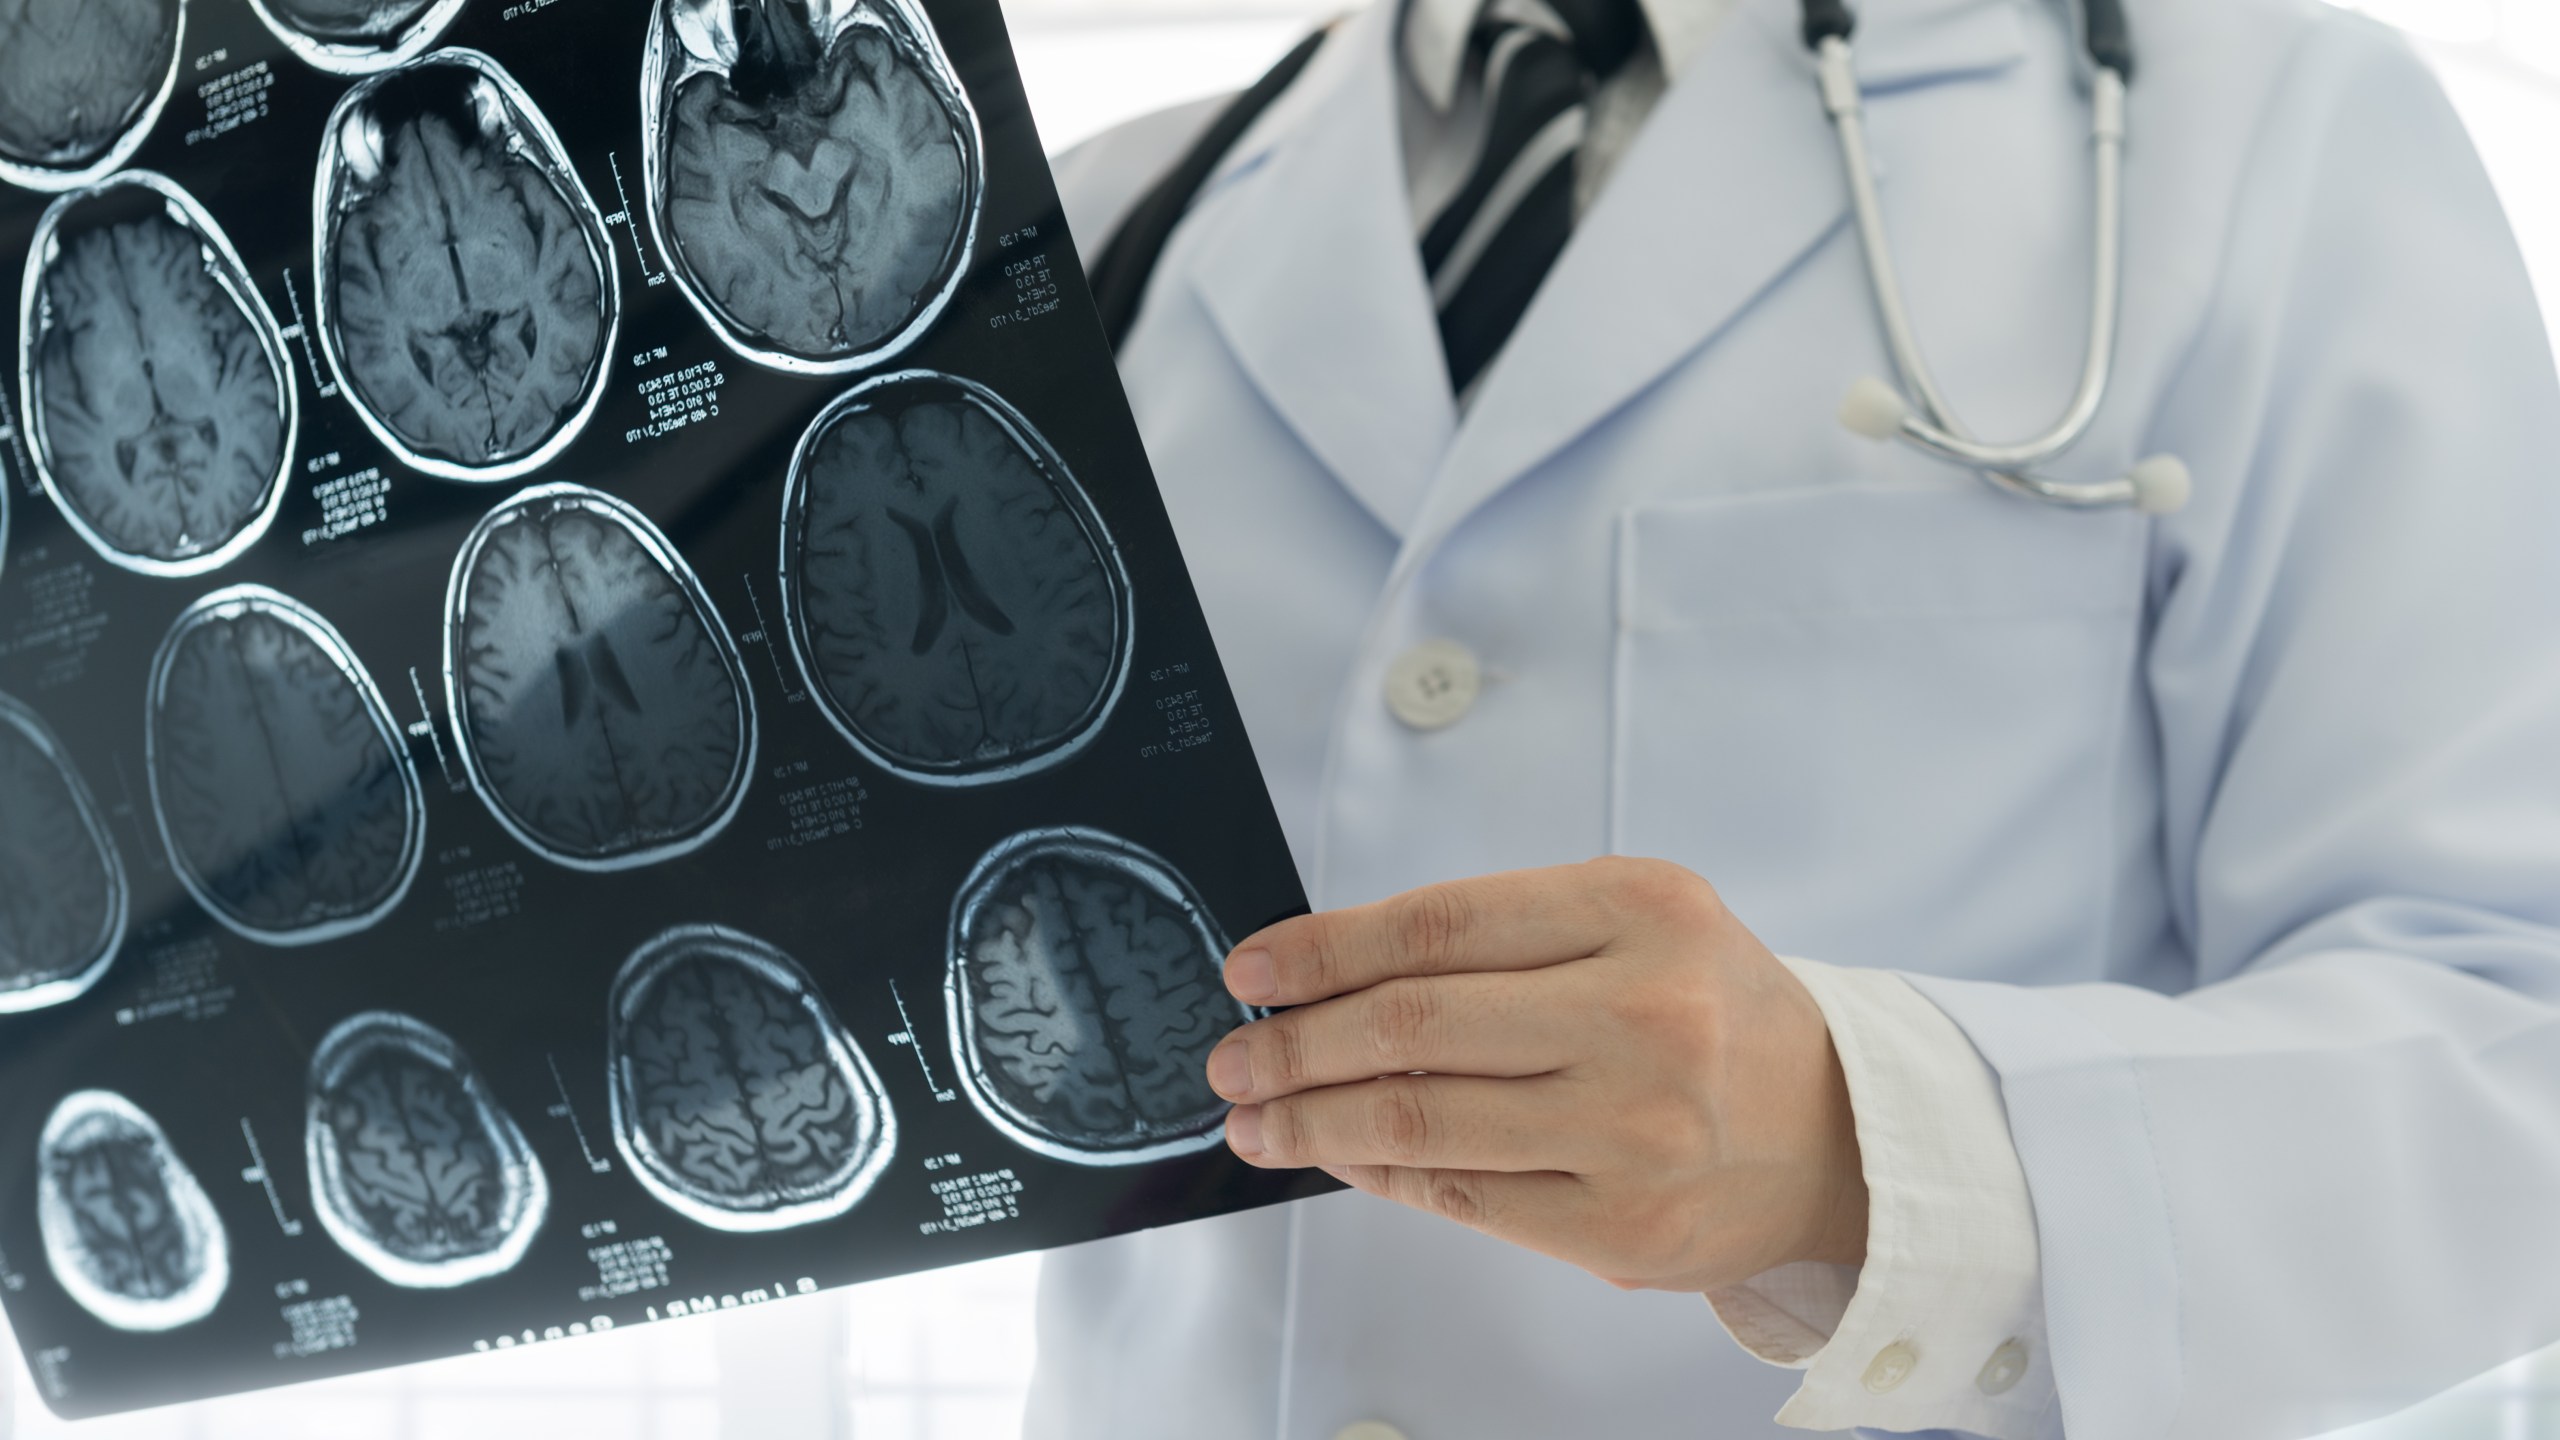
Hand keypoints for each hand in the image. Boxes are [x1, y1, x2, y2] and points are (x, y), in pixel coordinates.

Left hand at [1206, 857, 1867, 1292]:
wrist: (1841, 1132)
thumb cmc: (1713, 1014)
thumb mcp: (1635, 924)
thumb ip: (1500, 939)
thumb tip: (1329, 980)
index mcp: (1642, 910)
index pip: (1438, 925)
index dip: (1323, 949)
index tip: (1252, 970)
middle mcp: (1645, 1014)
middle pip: (1414, 1027)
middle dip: (1294, 1046)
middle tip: (1232, 1057)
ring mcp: (1634, 1128)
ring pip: (1420, 1120)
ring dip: (1311, 1121)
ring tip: (1255, 1118)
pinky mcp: (1619, 1224)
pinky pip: (1457, 1195)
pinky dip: (1377, 1173)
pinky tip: (1336, 1156)